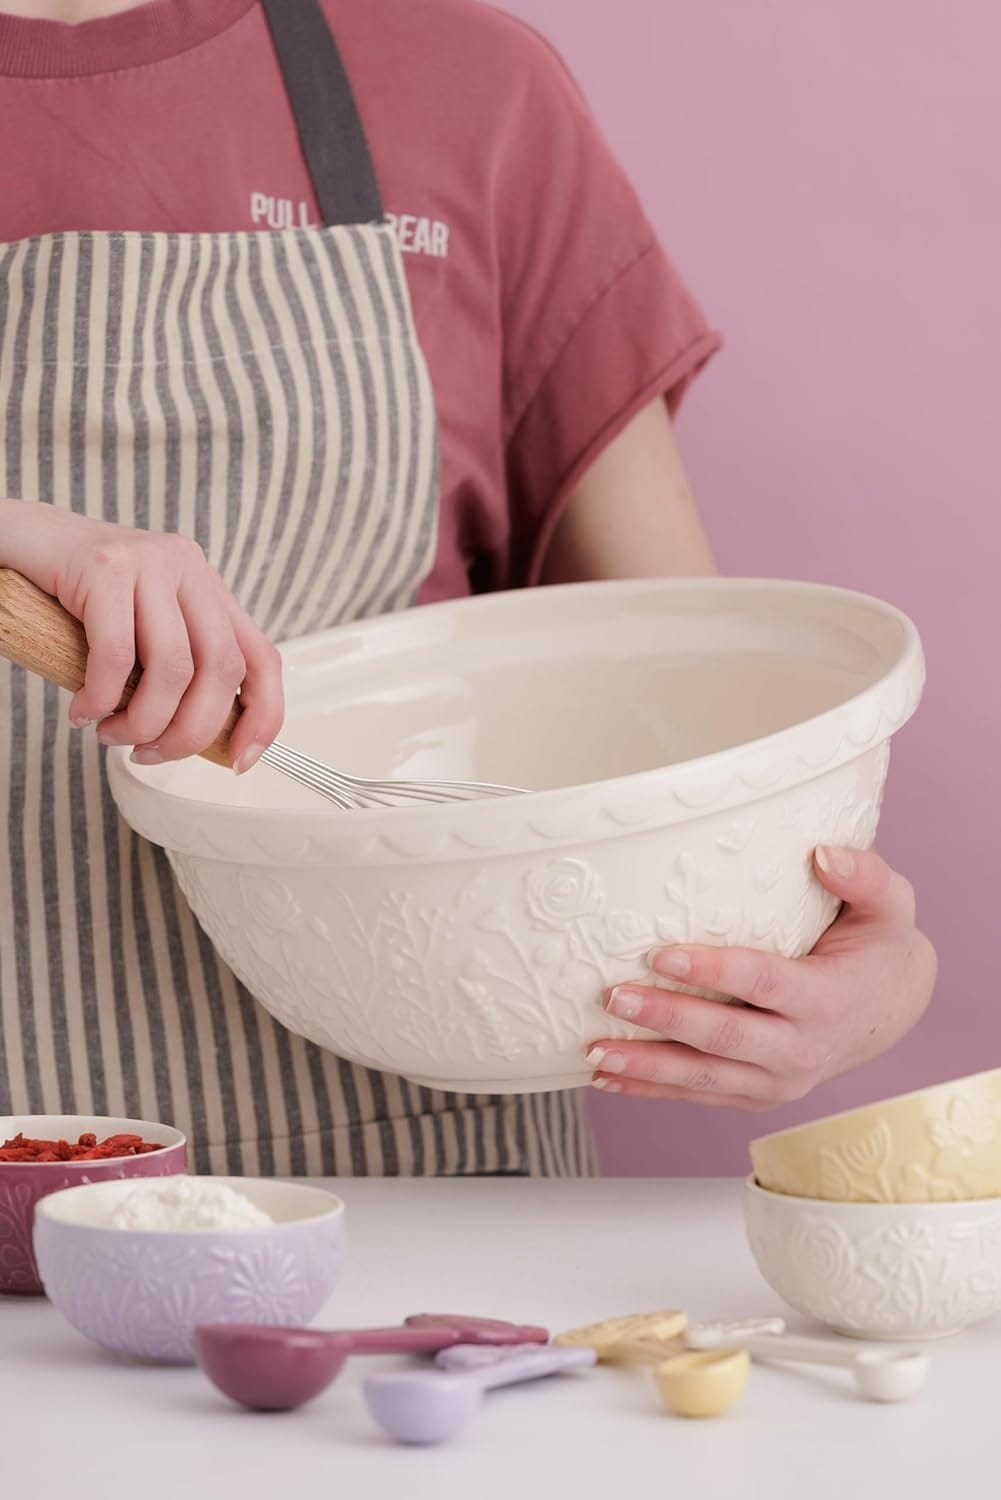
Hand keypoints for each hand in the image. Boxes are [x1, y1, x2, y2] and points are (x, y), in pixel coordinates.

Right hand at [0, 499, 282, 769]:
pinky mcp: (106, 565)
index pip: (262, 658)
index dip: (263, 716)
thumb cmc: (73, 602)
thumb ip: (175, 672)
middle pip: (222, 670)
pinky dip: (102, 698)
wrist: (14, 542)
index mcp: (207, 588)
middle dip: (190, 732)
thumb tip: (202, 741)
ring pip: (173, 669)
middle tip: (151, 754)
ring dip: (142, 722)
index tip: (240, 760)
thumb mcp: (139, 634)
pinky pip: (117, 655)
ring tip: (110, 734)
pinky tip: (82, 712)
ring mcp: (150, 562)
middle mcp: (188, 568)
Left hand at [586, 846, 936, 1110]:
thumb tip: (824, 853)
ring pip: (703, 1079)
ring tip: (594, 1053)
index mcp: (827, 1000)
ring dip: (646, 1067)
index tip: (660, 953)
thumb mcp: (889, 905)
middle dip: (665, 1019)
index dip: (711, 970)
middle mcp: (802, 1050)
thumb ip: (866, 874)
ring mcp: (778, 1082)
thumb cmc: (876, 945)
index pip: (762, 983)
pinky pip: (698, 1094)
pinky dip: (651, 1090)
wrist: (888, 1010)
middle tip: (612, 996)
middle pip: (724, 1037)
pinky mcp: (755, 1095)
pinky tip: (605, 1080)